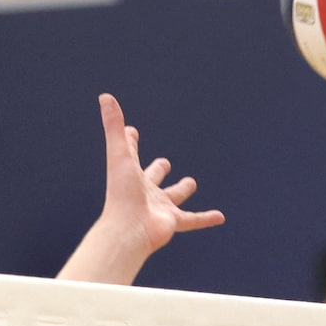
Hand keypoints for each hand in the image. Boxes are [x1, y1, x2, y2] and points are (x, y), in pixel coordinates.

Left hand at [87, 92, 222, 264]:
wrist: (127, 230)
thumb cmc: (121, 193)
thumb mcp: (120, 154)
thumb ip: (114, 127)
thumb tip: (105, 96)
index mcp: (131, 175)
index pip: (130, 154)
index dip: (130, 143)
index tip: (130, 132)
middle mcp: (144, 191)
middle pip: (153, 178)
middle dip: (158, 170)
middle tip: (164, 163)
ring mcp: (159, 207)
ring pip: (173, 198)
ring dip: (182, 191)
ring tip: (190, 183)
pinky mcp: (173, 222)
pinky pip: (193, 220)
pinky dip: (206, 219)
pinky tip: (220, 217)